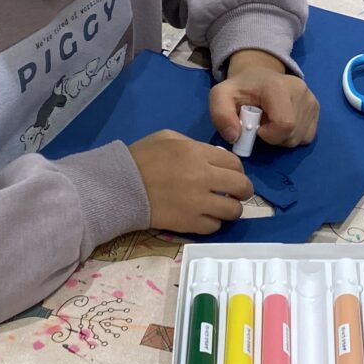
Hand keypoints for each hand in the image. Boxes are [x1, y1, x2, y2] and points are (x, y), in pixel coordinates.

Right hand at [129, 130, 251, 235]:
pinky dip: (213, 222)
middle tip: (237, 193)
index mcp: (198, 153)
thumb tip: (212, 156)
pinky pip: (215, 226)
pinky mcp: (190, 223)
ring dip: (231, 209)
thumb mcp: (167, 138)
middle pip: (241, 186)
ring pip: (233, 210)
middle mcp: (204, 177)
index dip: (237, 170)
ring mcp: (198, 203)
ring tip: (223, 208)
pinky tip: (205, 217)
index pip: (234, 163)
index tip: (233, 176)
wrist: (119, 187)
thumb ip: (193, 145)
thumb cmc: (140, 158)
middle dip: (243, 190)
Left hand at [211, 50, 319, 147]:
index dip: (269, 135)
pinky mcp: (316, 108)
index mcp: (278, 86)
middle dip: (273, 138)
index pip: (284, 124)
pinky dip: (293, 136)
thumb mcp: (220, 96)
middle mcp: (300, 90)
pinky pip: (307, 136)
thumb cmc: (240, 88)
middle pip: (292, 134)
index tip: (256, 128)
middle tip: (262, 124)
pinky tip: (281, 123)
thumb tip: (234, 136)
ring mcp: (311, 100)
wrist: (259, 75)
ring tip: (271, 122)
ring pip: (300, 138)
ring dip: (282, 138)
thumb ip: (221, 115)